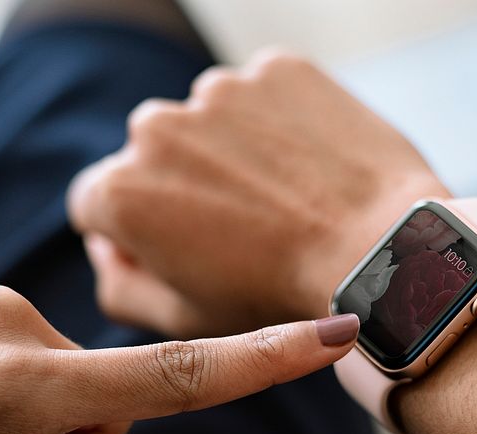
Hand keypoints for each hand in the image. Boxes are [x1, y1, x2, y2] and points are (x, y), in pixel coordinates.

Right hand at [69, 49, 448, 336]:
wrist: (380, 257)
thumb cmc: (277, 298)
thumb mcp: (182, 322)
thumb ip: (119, 286)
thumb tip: (106, 247)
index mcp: (122, 192)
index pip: (96, 203)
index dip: (136, 231)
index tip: (182, 246)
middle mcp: (157, 128)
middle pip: (152, 154)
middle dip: (181, 183)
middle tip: (240, 224)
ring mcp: (220, 90)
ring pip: (209, 120)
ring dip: (230, 150)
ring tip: (281, 198)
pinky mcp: (277, 69)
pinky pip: (263, 96)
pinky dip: (278, 124)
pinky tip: (308, 168)